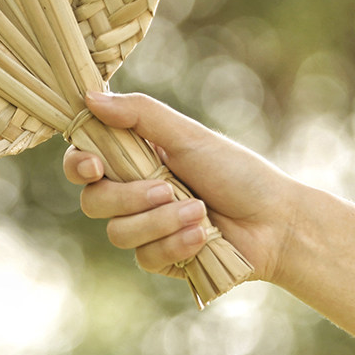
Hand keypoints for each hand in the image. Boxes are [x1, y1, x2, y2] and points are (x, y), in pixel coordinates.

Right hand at [63, 92, 300, 284]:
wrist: (276, 223)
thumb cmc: (235, 171)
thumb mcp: (186, 135)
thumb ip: (138, 114)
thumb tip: (89, 97)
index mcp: (131, 158)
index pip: (83, 161)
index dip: (78, 165)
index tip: (95, 166)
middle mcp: (131, 192)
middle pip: (92, 201)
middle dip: (128, 197)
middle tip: (165, 188)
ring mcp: (144, 227)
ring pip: (117, 232)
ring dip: (160, 222)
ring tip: (198, 212)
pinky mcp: (159, 257)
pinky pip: (144, 257)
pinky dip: (175, 244)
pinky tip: (202, 237)